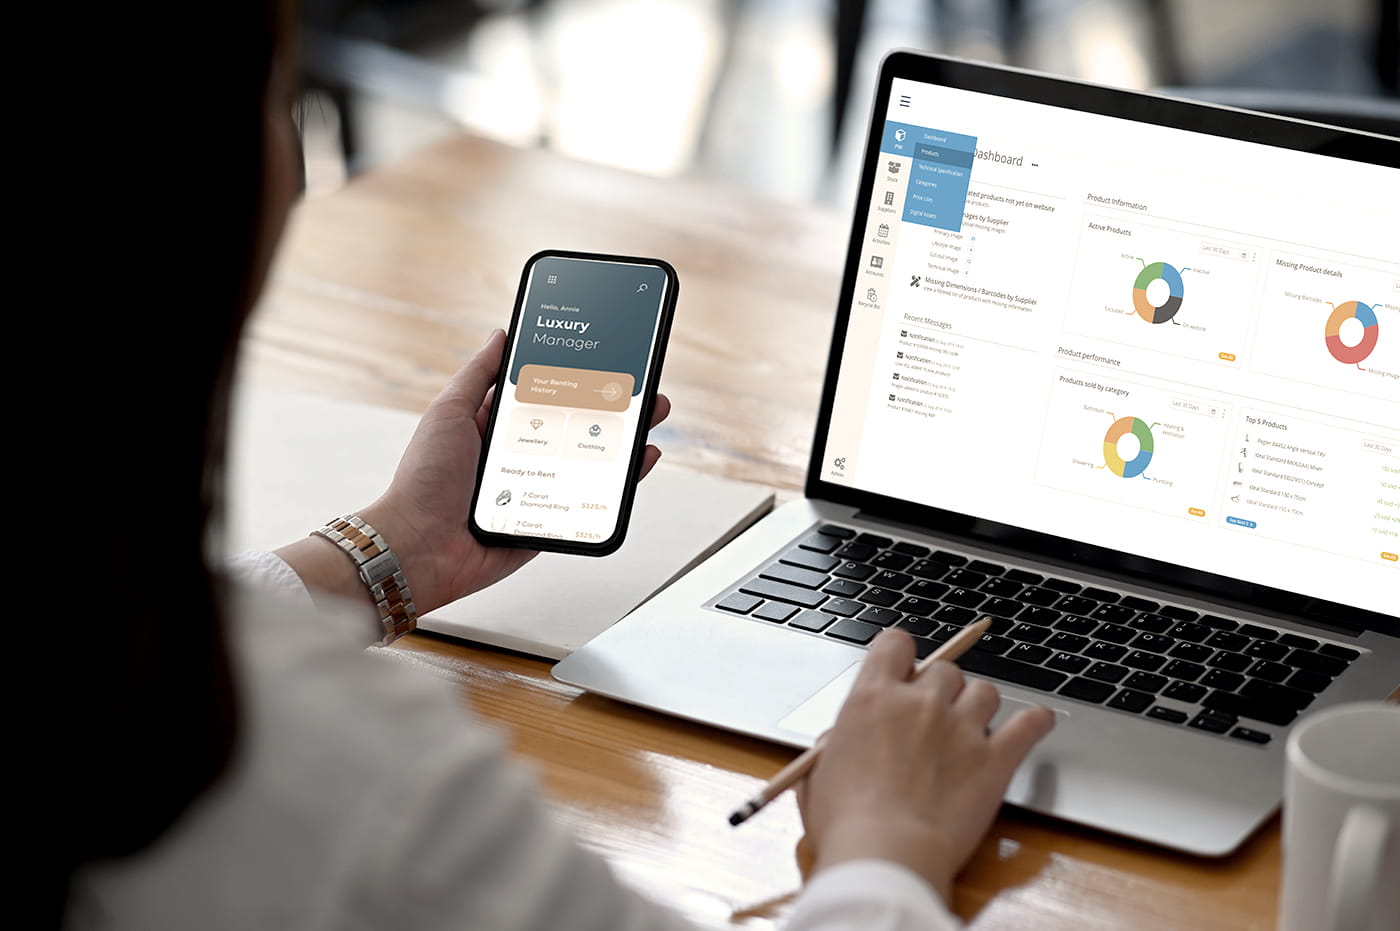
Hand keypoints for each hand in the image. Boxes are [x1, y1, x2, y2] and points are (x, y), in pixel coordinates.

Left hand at [355, 329, 670, 613]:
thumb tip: (501, 334)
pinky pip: (590, 498)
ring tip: (651, 417)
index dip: (577, 376)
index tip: (606, 358)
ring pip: (591, 458)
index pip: (546, 393)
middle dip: (614, 403)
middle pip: (577, 423)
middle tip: (644, 386)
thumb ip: (478, 374)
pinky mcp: (550, 518)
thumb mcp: (448, 412)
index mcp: (496, 425)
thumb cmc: (423, 480)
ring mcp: (538, 486)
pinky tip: (639, 462)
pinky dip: (619, 483)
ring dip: (625, 438)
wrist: (420, 546)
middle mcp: (522, 454)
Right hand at [795, 629, 1054, 901]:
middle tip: (933, 720)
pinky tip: (1037, 723)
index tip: (903, 670)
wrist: (886, 854)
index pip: (895, 643)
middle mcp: (919, 702)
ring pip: (985, 691)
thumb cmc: (845, 822)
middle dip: (941, 690)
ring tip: (973, 728)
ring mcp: (961, 727)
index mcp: (872, 697)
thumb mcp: (819, 772)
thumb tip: (841, 739)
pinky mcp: (995, 760)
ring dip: (979, 706)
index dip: (901, 655)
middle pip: (945, 669)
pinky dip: (1035, 722)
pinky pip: (1029, 724)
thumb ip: (835, 743)